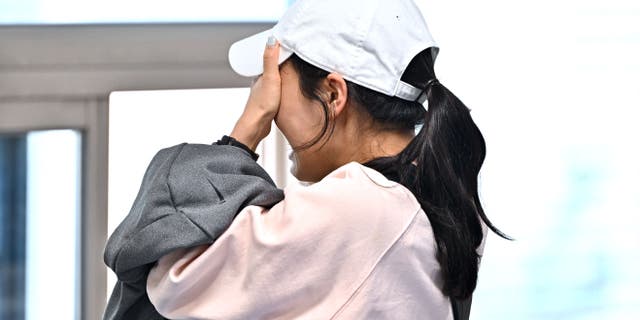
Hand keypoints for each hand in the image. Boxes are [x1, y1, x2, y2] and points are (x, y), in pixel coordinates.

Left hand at [230, 36, 280, 150]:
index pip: (270, 56)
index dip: (278, 49)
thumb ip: (270, 60)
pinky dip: (283, 84)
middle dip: (280, 59)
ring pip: (274, 78)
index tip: (287, 42)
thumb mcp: (270, 78)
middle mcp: (261, 82)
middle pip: (272, 66)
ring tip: (292, 67)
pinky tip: (289, 87)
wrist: (257, 126)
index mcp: (260, 74)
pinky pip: (278, 88)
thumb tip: (271, 40)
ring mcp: (265, 92)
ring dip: (282, 72)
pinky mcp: (270, 101)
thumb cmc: (262, 105)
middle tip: (291, 52)